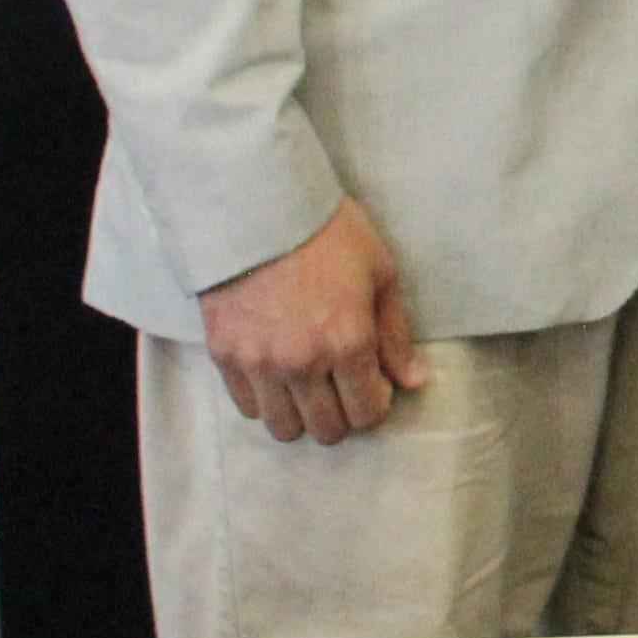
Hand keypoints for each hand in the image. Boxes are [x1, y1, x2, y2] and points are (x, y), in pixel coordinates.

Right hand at [197, 199, 425, 446]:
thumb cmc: (328, 234)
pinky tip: (276, 376)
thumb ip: (396, 335)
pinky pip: (246, 407)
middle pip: (327, 430)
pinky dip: (265, 401)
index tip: (374, 384)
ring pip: (283, 428)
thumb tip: (413, 381)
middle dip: (343, 415)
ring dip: (302, 416)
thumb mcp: (380, 274)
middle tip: (343, 387)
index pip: (367, 413)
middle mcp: (302, 362)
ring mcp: (258, 363)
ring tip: (308, 387)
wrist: (257, 207)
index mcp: (348, 342)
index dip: (376, 404)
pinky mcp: (224, 355)